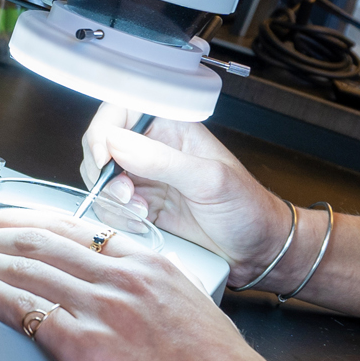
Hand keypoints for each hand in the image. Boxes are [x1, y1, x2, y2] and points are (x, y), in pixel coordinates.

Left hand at [0, 207, 297, 360]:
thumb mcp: (194, 317)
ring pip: (23, 266)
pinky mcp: (84, 343)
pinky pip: (22, 307)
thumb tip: (132, 306)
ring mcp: (102, 307)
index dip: (31, 221)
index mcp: (152, 266)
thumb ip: (156, 300)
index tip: (5, 220)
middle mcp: (123, 277)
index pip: (77, 230)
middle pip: (41, 241)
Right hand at [80, 105, 291, 278]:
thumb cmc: (247, 208)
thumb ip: (161, 160)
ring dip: (113, 198)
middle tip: (127, 194)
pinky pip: (111, 207)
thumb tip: (116, 141)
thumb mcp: (208, 180)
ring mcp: (147, 178)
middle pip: (102, 145)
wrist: (257, 250)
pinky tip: (144, 223)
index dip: (104, 130)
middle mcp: (155, 148)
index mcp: (173, 127)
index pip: (121, 109)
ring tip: (143, 211)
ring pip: (102, 179)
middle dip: (105, 172)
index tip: (104, 159)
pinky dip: (119, 217)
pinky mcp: (143, 206)